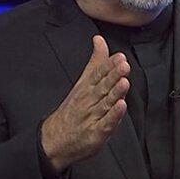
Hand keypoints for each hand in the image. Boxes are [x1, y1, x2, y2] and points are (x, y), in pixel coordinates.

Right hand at [41, 35, 129, 171]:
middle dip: (114, 75)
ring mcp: (92, 117)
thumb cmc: (74, 108)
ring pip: (106, 102)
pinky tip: (121, 106)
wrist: (55, 139)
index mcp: (86, 87)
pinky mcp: (96, 133)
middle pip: (103, 86)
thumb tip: (99, 39)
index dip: (109, 65)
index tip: (120, 57)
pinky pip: (106, 123)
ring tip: (124, 82)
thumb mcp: (83, 82)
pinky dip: (113, 115)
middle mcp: (89, 100)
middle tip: (124, 66)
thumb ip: (96, 61)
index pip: (98, 74)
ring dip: (115, 92)